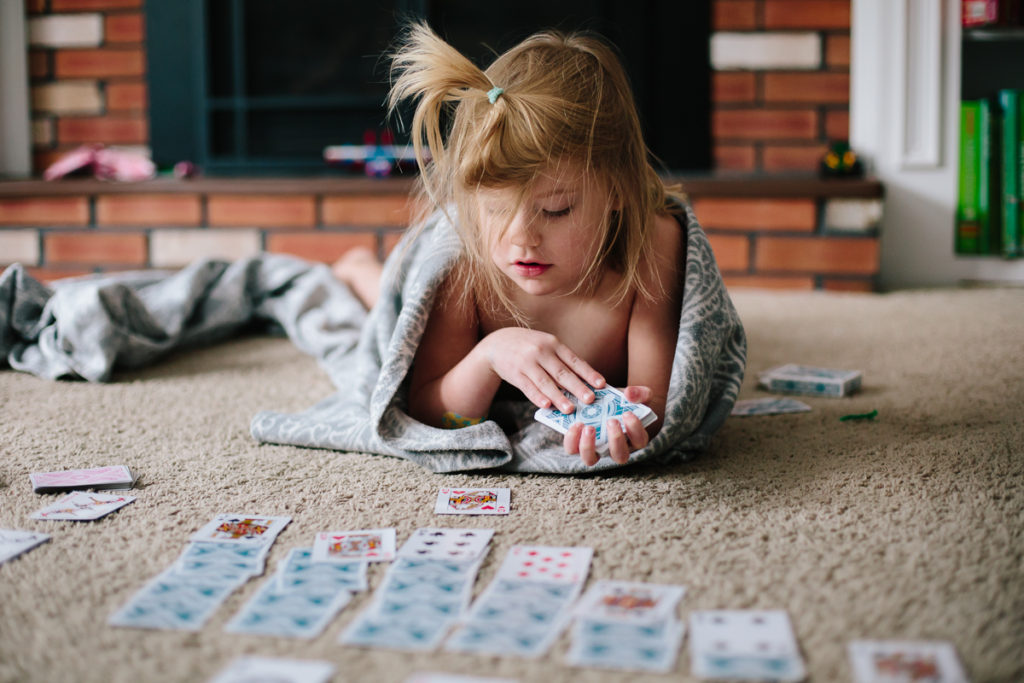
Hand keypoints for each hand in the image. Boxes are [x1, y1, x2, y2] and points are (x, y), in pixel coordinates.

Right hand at [479, 328, 604, 412]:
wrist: (498, 343)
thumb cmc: (529, 347)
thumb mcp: (546, 345)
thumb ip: (562, 361)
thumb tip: (583, 382)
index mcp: (553, 344)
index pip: (574, 361)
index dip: (588, 373)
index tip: (601, 385)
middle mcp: (541, 352)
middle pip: (562, 373)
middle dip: (577, 387)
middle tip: (590, 400)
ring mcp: (527, 363)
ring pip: (545, 382)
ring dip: (559, 397)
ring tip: (570, 409)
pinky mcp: (515, 374)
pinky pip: (528, 388)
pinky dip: (537, 397)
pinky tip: (546, 406)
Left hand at [563, 386, 652, 465]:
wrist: (607, 403)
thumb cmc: (626, 402)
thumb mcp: (637, 395)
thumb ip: (639, 393)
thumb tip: (629, 394)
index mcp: (635, 439)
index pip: (640, 441)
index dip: (635, 429)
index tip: (628, 413)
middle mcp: (616, 450)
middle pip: (619, 456)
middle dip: (616, 439)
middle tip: (612, 421)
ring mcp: (597, 450)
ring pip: (591, 459)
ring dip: (588, 445)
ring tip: (588, 427)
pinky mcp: (579, 444)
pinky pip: (573, 449)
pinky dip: (572, 438)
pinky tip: (575, 424)